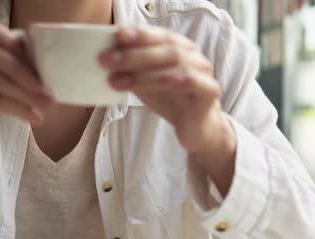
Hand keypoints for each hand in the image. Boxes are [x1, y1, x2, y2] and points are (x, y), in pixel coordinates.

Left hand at [99, 26, 236, 195]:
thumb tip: (104, 60)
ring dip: (144, 72)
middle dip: (132, 54)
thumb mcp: (145, 83)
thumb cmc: (170, 100)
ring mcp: (204, 72)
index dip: (138, 34)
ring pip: (175, 65)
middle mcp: (193, 55)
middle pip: (164, 48)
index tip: (116, 35)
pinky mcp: (210, 92)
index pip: (158, 35)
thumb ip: (131, 70)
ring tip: (117, 80)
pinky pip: (194, 82)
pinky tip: (161, 82)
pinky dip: (177, 79)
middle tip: (106, 61)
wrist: (196, 128)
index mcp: (178, 47)